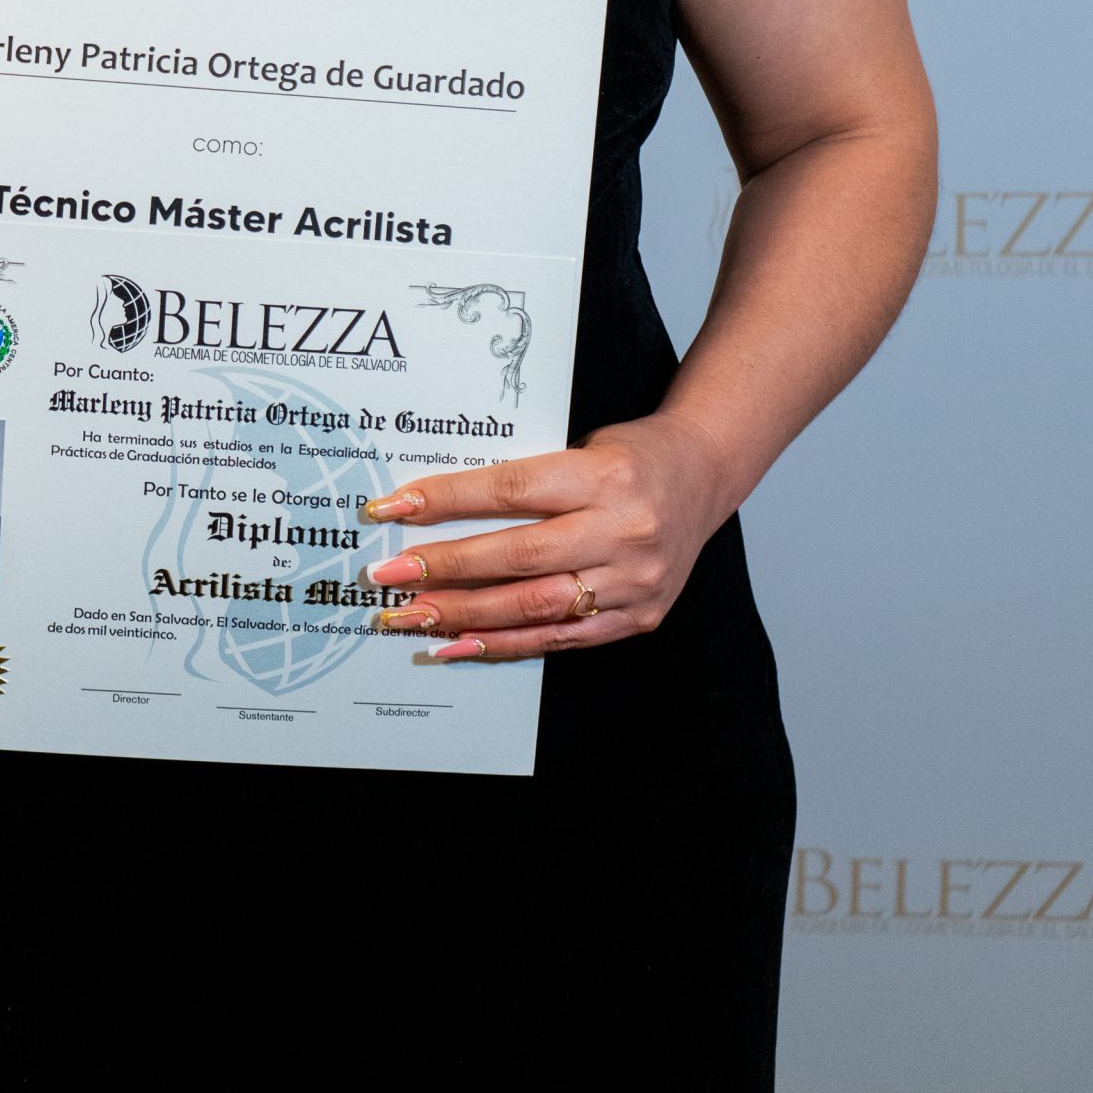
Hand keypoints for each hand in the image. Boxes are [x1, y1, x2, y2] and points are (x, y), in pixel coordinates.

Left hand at [361, 411, 730, 658]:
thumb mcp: (580, 448)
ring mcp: (633, 580)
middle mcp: (622, 530)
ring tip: (412, 615)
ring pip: (534, 605)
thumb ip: (524, 482)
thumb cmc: (630, 455)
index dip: (448, 500)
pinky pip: (561, 637)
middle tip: (387, 574)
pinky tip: (461, 643)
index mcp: (603, 476)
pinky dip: (507, 644)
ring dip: (464, 615)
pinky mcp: (638, 616)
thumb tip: (435, 509)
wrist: (704, 474)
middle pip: (517, 555)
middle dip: (443, 568)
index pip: (511, 490)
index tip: (395, 508)